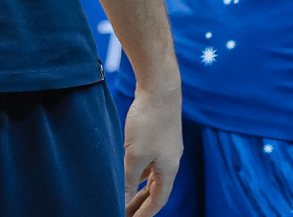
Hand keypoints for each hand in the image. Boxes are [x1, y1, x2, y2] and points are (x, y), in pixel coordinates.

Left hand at [122, 80, 181, 216]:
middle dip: (141, 202)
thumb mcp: (135, 154)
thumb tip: (123, 200)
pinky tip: (126, 168)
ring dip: (138, 186)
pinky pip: (148, 160)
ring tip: (124, 195)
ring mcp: (165, 148)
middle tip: (125, 212)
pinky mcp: (158, 135)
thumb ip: (128, 179)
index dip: (145, 212)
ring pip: (151, 174)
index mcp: (168, 170)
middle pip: (156, 189)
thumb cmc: (149, 121)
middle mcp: (170, 161)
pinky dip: (138, 169)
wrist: (160, 88)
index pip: (158, 200)